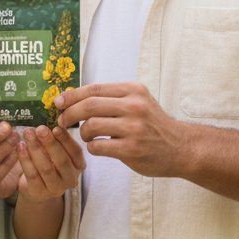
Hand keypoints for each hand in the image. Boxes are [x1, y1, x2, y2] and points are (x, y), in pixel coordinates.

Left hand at [16, 125, 85, 202]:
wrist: (36, 188)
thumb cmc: (49, 163)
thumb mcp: (57, 153)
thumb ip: (56, 141)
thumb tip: (47, 126)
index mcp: (79, 166)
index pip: (75, 151)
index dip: (66, 139)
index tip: (56, 127)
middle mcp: (71, 179)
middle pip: (61, 160)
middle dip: (49, 143)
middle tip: (39, 129)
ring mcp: (56, 189)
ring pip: (45, 167)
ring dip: (35, 148)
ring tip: (27, 134)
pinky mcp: (40, 193)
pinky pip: (32, 174)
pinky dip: (25, 159)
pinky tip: (20, 146)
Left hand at [54, 82, 184, 177]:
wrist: (180, 148)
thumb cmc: (152, 125)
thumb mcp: (138, 101)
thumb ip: (113, 97)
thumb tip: (74, 96)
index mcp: (133, 90)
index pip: (94, 89)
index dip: (71, 95)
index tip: (58, 102)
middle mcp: (134, 106)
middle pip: (89, 106)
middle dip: (69, 114)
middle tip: (62, 121)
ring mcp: (133, 128)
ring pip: (91, 126)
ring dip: (82, 133)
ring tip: (87, 136)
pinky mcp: (131, 149)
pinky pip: (98, 147)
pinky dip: (92, 147)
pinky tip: (98, 147)